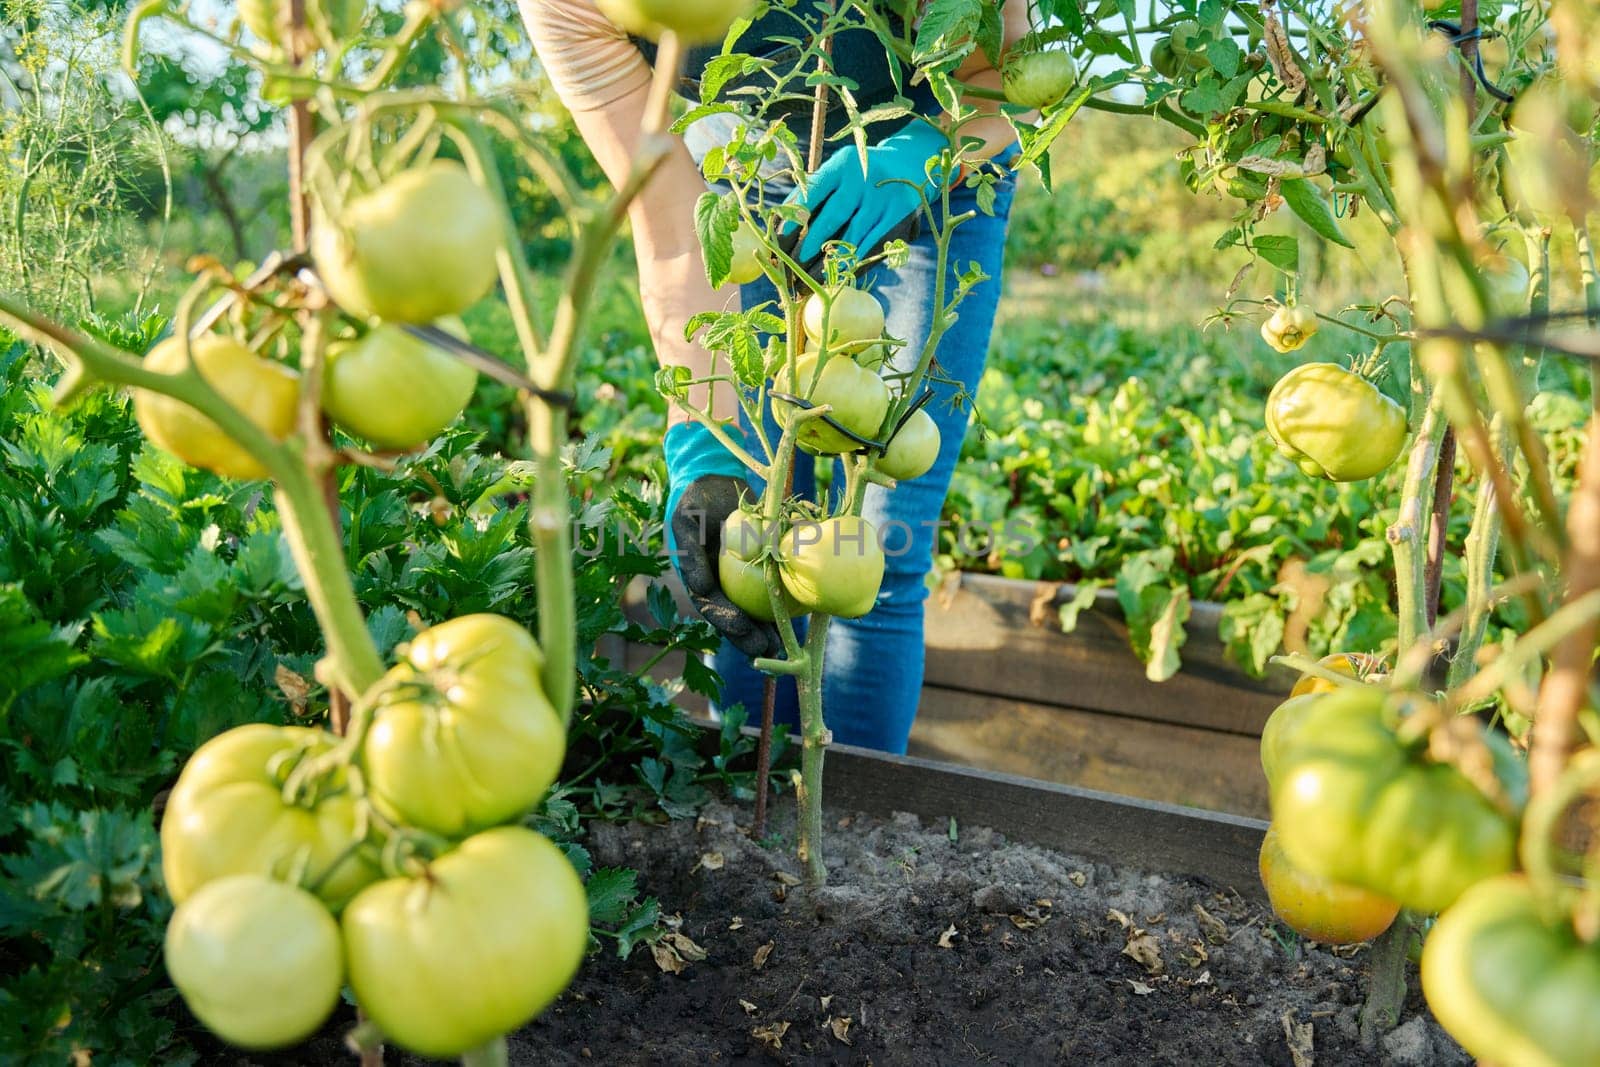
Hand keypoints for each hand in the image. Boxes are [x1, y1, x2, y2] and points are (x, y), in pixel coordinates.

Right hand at [664, 423, 779, 658]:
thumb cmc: (694, 501)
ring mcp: (738, 579)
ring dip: (771, 629)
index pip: (714, 609)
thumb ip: (690, 553)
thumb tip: (698, 586)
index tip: (747, 632)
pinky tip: (806, 610)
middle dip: (753, 638)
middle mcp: (720, 585)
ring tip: (790, 644)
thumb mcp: (686, 522)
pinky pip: (773, 586)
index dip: (729, 624)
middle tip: (772, 650)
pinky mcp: (758, 567)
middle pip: (737, 619)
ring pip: (757, 610)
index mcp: (700, 581)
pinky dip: (786, 599)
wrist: (712, 480)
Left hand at [791, 118, 946, 262]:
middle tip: (793, 269)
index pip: (813, 192)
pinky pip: (873, 244)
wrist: (907, 164)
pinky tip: (839, 274)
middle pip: (833, 216)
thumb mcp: (836, 173)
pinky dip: (854, 261)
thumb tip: (780, 228)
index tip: (778, 244)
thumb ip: (811, 194)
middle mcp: (864, 178)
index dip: (794, 219)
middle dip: (810, 246)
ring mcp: (884, 197)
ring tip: (811, 281)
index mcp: (842, 164)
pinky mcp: (900, 214)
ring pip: (854, 236)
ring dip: (831, 261)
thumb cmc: (857, 176)